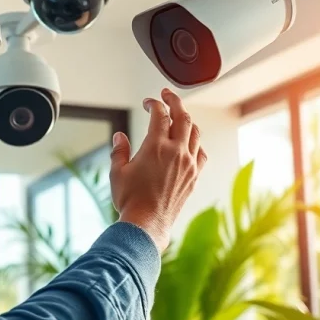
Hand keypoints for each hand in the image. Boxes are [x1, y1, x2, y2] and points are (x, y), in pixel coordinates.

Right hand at [109, 88, 207, 251]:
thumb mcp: (118, 172)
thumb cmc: (131, 200)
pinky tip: (189, 143)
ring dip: (187, 120)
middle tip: (167, 95)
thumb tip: (120, 137)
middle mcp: (176, 152)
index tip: (148, 102)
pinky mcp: (194, 176)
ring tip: (179, 116)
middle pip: (182, 116)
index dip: (154, 103)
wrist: (147, 224)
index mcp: (156, 146)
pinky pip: (201, 152)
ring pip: (195, 132)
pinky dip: (196, 143)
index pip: (160, 114)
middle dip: (175, 101)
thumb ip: (119, 151)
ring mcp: (188, 164)